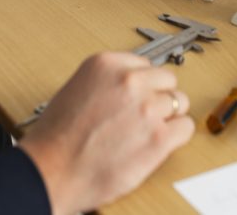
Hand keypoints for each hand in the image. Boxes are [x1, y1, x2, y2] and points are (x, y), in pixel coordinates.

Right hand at [18, 52, 194, 214]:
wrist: (50, 171)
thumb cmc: (55, 139)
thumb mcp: (76, 89)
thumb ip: (106, 82)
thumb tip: (128, 88)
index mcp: (106, 64)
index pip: (145, 65)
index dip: (143, 85)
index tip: (139, 97)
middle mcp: (129, 80)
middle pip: (167, 81)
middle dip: (158, 98)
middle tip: (145, 118)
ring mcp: (147, 107)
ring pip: (179, 103)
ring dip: (168, 117)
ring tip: (147, 133)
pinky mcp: (159, 137)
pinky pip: (185, 127)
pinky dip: (176, 137)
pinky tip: (158, 145)